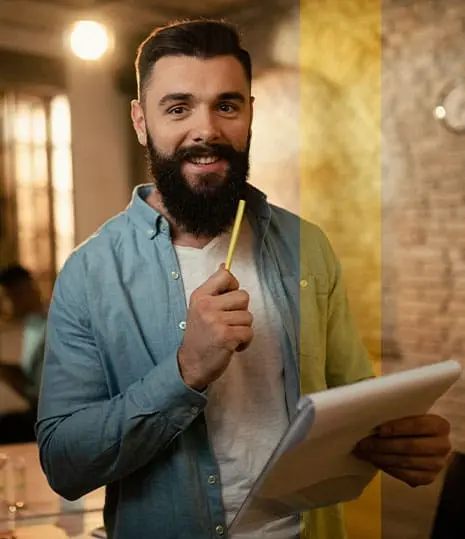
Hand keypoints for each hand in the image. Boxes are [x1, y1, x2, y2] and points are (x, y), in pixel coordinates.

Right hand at [177, 264, 253, 389]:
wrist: (190, 364)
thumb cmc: (199, 336)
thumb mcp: (200, 307)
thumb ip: (214, 289)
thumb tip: (226, 265)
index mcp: (200, 296)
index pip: (225, 275)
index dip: (233, 286)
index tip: (227, 300)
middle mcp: (207, 306)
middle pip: (243, 296)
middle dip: (241, 311)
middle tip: (227, 323)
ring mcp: (216, 321)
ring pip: (248, 316)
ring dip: (242, 328)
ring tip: (228, 335)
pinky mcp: (227, 336)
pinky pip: (249, 332)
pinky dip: (245, 341)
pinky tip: (232, 345)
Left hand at [353, 414, 450, 486]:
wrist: (424, 441)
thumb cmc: (410, 424)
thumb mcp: (408, 415)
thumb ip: (397, 416)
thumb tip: (370, 419)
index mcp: (440, 425)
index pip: (418, 425)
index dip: (398, 427)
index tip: (379, 430)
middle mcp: (443, 446)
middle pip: (410, 446)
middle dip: (383, 445)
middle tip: (363, 444)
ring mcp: (437, 465)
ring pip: (406, 462)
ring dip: (381, 458)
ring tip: (364, 453)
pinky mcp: (429, 478)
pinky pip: (406, 475)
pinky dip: (388, 468)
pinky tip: (376, 462)